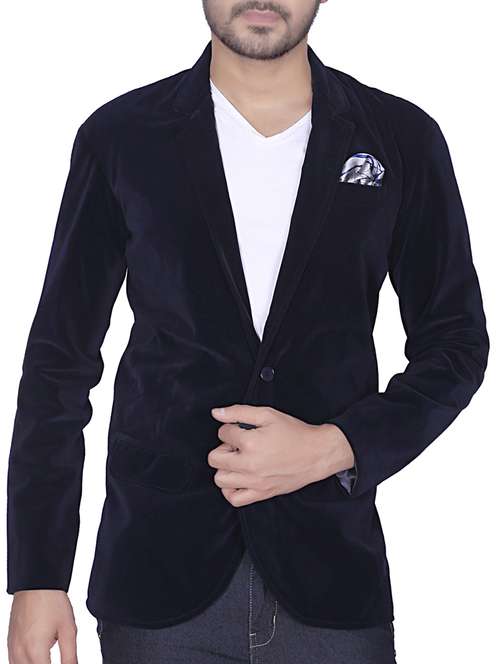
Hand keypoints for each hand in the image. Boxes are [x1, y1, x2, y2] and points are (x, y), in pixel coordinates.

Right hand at [8, 589, 77, 663]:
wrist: (36, 583)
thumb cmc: (51, 601)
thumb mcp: (68, 630)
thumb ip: (70, 657)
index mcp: (35, 651)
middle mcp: (20, 653)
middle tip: (55, 659)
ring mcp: (12, 649)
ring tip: (47, 658)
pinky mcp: (10, 643)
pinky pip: (14, 663)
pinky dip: (26, 663)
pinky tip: (38, 657)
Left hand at [208, 404, 354, 505]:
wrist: (316, 454)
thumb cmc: (295, 433)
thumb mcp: (267, 414)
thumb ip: (238, 412)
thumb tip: (217, 413)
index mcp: (250, 443)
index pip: (222, 434)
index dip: (230, 428)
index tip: (241, 429)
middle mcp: (250, 465)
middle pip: (215, 458)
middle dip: (223, 448)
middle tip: (238, 445)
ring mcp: (255, 482)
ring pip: (220, 479)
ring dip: (225, 467)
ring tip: (239, 460)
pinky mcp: (261, 494)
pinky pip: (234, 499)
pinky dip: (230, 489)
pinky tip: (238, 478)